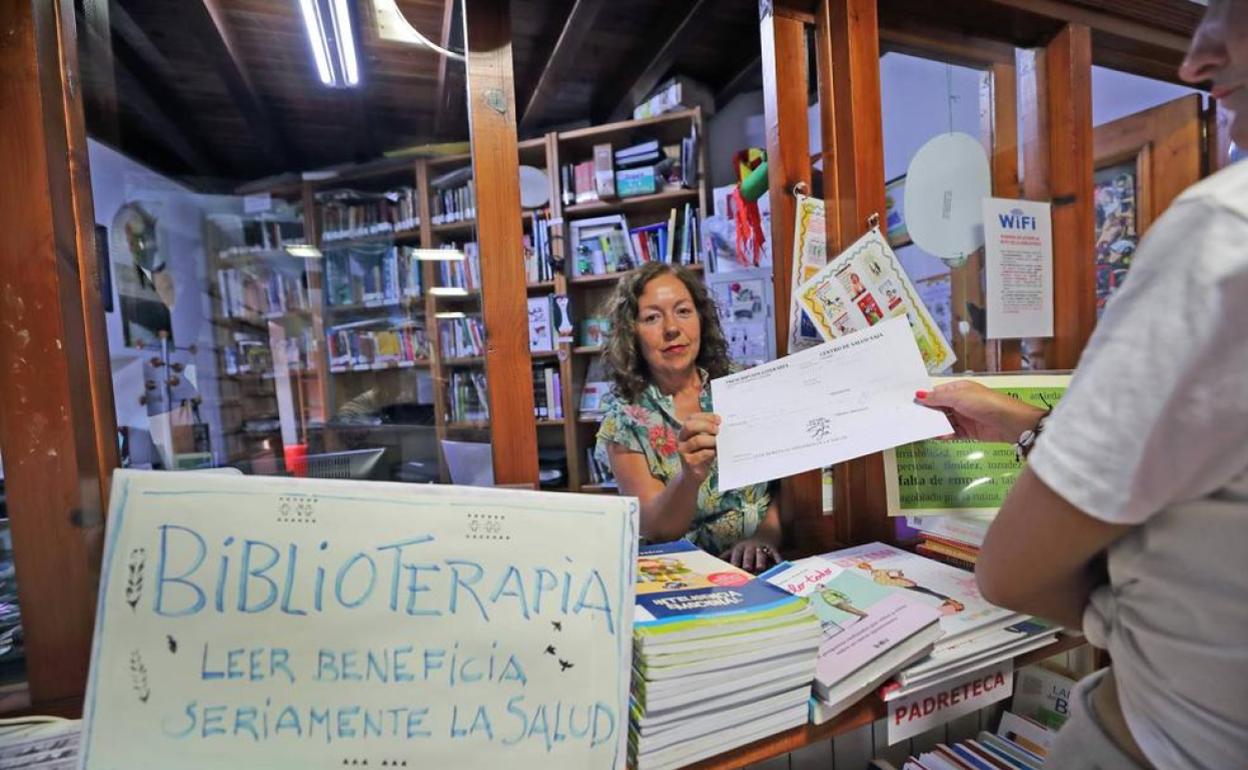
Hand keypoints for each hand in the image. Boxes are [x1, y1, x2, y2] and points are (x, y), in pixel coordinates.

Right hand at [677, 412, 719, 481]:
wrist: (694, 474)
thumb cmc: (703, 453)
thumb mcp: (705, 441)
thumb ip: (710, 432)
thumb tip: (724, 425)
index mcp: (685, 430)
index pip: (692, 418)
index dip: (705, 416)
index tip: (719, 420)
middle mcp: (681, 439)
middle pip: (690, 426)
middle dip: (706, 425)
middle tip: (718, 430)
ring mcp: (683, 450)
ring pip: (696, 440)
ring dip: (711, 440)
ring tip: (719, 441)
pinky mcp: (688, 462)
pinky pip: (701, 454)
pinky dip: (710, 451)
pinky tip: (716, 451)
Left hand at [721, 538, 780, 573]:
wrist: (767, 532)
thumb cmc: (747, 547)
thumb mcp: (736, 549)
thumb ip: (725, 557)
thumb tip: (710, 565)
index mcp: (740, 548)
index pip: (736, 555)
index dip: (734, 561)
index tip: (732, 569)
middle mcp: (750, 547)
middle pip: (748, 554)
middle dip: (747, 561)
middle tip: (747, 569)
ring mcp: (761, 547)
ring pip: (761, 554)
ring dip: (760, 560)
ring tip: (761, 568)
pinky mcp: (773, 548)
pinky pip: (775, 553)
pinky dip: (777, 559)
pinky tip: (779, 564)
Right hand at [916, 381, 1046, 442]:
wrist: (1010, 422)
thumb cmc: (987, 404)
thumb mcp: (959, 397)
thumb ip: (938, 398)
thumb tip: (919, 395)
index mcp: (959, 389)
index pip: (937, 393)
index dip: (924, 398)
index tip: (910, 405)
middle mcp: (961, 402)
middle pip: (939, 408)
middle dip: (928, 413)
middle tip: (913, 419)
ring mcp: (964, 417)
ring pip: (944, 421)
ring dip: (935, 425)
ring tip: (923, 429)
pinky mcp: (969, 432)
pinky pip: (952, 433)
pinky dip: (945, 435)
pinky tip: (938, 437)